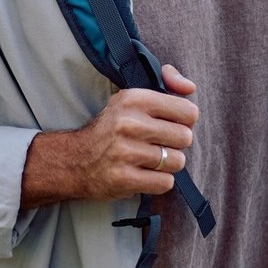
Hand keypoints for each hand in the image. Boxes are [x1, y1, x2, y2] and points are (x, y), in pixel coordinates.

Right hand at [20, 63, 198, 206]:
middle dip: (176, 144)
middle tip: (159, 144)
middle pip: (185, 138)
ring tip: (150, 160)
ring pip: (177, 162)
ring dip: (168, 164)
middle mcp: (129, 123)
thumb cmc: (112, 127)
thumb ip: (166, 84)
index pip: (188, 112)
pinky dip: (159, 181)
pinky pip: (165, 182)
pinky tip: (144, 174)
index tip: (170, 124)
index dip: (185, 121)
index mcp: (134, 99)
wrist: (76, 159)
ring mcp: (126, 152)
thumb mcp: (132, 97)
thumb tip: (190, 86)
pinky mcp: (124, 178)